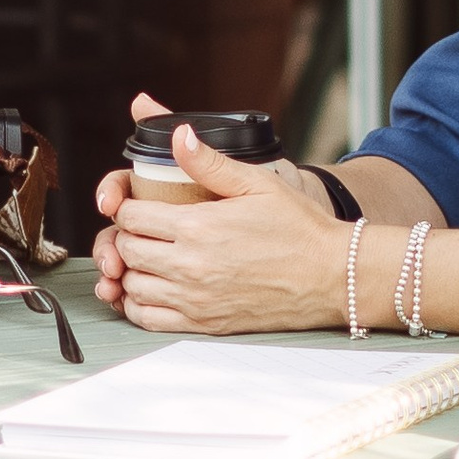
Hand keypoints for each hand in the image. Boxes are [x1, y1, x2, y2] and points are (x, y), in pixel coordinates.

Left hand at [98, 110, 344, 332]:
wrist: (332, 276)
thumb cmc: (300, 229)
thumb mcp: (257, 183)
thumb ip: (210, 162)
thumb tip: (179, 135)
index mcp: (199, 226)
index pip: (131, 215)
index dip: (127, 207)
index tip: (137, 205)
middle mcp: (191, 265)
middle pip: (126, 250)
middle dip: (127, 236)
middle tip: (142, 230)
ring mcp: (196, 298)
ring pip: (132, 285)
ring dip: (132, 270)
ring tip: (147, 258)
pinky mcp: (205, 323)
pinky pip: (149, 318)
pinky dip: (139, 304)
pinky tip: (151, 290)